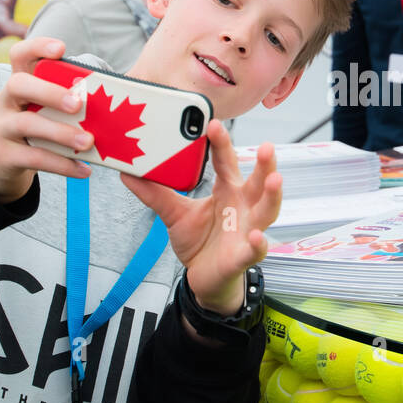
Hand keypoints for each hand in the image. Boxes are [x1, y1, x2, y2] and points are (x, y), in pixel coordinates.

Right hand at [0, 36, 91, 202]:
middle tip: (78, 104)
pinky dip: (62, 164)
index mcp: (19, 84)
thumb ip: (68, 102)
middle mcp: (4, 101)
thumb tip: (113, 104)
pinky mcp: (3, 156)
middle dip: (49, 91)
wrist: (3, 165)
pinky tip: (83, 170)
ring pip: (26, 124)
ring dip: (60, 132)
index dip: (37, 47)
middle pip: (18, 84)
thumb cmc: (37, 130)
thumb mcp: (46, 111)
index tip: (61, 48)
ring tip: (89, 141)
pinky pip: (34, 158)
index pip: (20, 55)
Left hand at [120, 120, 280, 315]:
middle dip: (265, 165)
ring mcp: (248, 230)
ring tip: (274, 180)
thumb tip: (127, 172)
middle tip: (266, 146)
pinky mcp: (244, 256)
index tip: (213, 124)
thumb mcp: (173, 214)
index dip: (222, 144)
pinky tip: (256, 237)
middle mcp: (244, 207)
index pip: (227, 162)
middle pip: (259, 182)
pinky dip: (258, 244)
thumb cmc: (199, 241)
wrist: (204, 278)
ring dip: (272, 196)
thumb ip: (154, 194)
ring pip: (268, 211)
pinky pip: (255, 250)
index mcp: (228, 190)